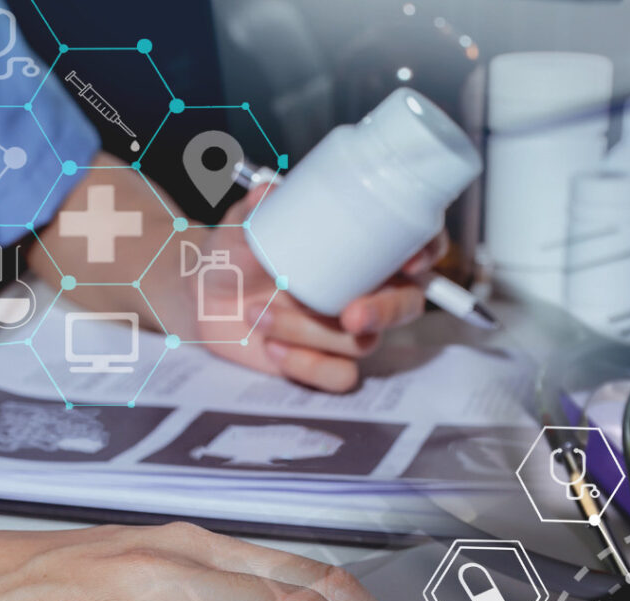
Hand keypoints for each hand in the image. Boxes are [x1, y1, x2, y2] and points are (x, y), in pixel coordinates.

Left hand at [195, 186, 448, 391]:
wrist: (202, 295)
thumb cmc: (234, 254)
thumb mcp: (242, 224)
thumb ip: (257, 209)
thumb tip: (270, 194)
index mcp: (359, 249)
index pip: (416, 246)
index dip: (427, 252)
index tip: (411, 261)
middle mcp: (363, 290)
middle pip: (407, 305)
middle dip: (386, 311)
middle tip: (351, 314)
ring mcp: (347, 331)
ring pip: (362, 342)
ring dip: (312, 332)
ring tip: (261, 315)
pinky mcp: (327, 363)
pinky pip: (341, 377)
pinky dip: (306, 365)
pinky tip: (272, 347)